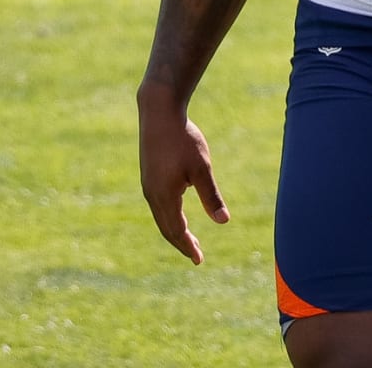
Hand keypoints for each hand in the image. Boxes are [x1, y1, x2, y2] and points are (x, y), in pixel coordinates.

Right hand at [138, 95, 228, 263]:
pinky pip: (158, 204)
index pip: (176, 231)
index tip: (199, 260)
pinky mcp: (148, 175)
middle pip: (166, 228)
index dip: (188, 246)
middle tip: (196, 255)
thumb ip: (211, 196)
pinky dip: (168, 215)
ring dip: (174, 229)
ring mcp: (147, 185)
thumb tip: (223, 222)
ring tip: (188, 237)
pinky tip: (177, 211)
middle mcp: (152, 195)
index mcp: (164, 197)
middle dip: (181, 242)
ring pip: (160, 216)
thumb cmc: (183, 139)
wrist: (159, 112)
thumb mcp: (202, 168)